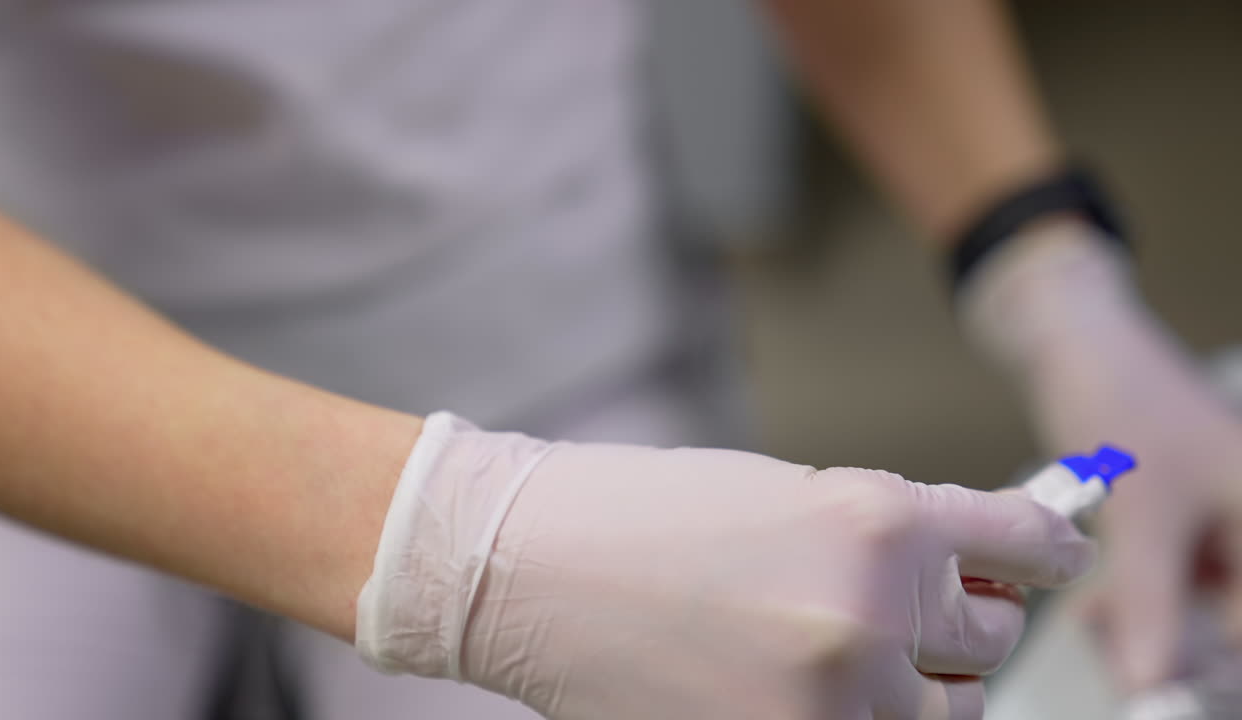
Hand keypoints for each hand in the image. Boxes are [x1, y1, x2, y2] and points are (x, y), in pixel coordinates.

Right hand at [356, 413, 1093, 718]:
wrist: (523, 563)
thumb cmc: (639, 509)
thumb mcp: (783, 491)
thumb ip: (883, 532)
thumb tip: (959, 570)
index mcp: (879, 517)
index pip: (1023, 542)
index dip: (1046, 549)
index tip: (1051, 557)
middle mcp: (876, 611)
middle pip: (993, 640)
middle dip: (963, 623)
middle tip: (920, 612)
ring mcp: (837, 697)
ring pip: (949, 714)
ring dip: (920, 686)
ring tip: (852, 656)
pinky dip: (860, 717)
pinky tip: (808, 682)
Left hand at [959, 217, 1241, 691]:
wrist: (1073, 343)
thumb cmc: (1122, 399)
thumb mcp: (1141, 512)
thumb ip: (1149, 603)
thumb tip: (1151, 684)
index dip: (1211, 667)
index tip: (1161, 694)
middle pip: (1228, 622)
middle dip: (1174, 646)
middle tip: (1118, 651)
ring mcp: (1218, 527)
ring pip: (1192, 611)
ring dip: (1145, 626)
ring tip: (1097, 620)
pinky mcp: (1177, 526)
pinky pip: (1162, 584)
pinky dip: (1129, 599)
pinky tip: (1096, 605)